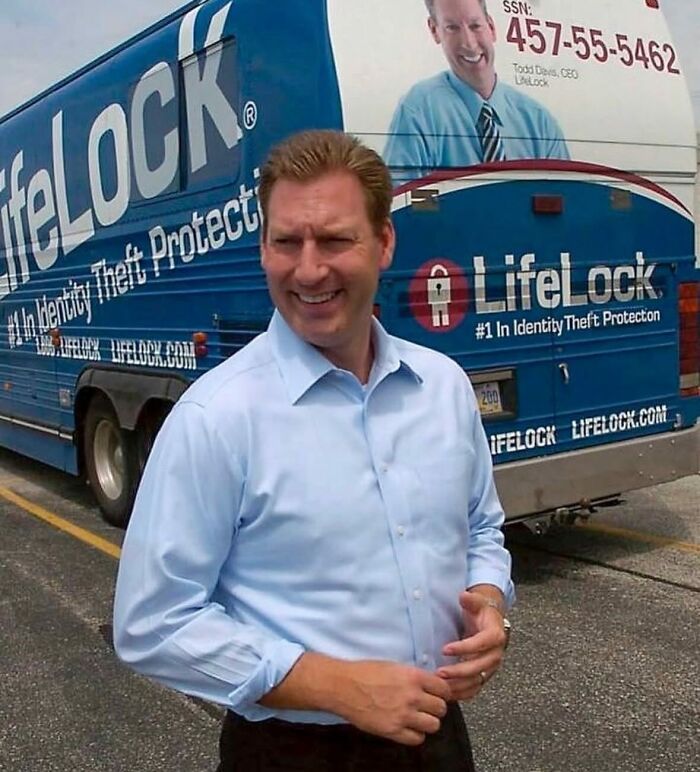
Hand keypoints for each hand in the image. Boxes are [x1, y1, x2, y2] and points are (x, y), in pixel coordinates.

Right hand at [333, 659, 450, 745]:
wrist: (344, 686)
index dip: (442, 692)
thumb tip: (429, 685)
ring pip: (433, 725)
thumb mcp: (395, 667)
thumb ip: (414, 677)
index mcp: (413, 677)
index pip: (444, 689)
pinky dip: (415, 734)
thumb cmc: (366, 673)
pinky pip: (417, 739)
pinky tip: (408, 727)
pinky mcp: (393, 731)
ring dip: (428, 722)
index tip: (438, 694)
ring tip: (418, 718)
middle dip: (436, 708)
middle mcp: (412, 696)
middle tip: (427, 707)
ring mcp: (403, 715)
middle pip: (441, 708)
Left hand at [436, 590, 506, 700]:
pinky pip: (476, 687)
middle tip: (440, 672)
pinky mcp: (485, 674)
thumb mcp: (477, 602)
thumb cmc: (482, 611)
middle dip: (459, 671)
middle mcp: (496, 653)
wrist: (491, 620)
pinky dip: (463, 693)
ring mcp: (491, 666)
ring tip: (441, 685)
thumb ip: (471, 600)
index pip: (481, 644)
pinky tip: (449, 693)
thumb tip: (464, 596)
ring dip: (459, 685)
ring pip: (478, 680)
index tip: (445, 649)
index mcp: (495, 635)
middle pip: (480, 666)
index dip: (464, 648)